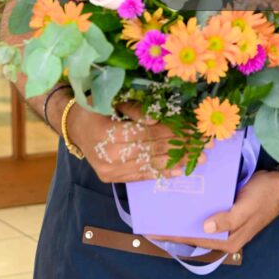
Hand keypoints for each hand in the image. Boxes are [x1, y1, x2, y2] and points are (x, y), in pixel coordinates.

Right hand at [67, 101, 200, 183]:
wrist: (73, 126)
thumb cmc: (93, 107)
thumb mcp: (111, 100)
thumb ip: (134, 109)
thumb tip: (157, 117)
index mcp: (107, 133)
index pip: (148, 133)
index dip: (173, 131)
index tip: (194, 129)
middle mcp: (108, 156)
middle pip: (152, 149)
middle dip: (181, 146)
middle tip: (206, 144)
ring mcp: (110, 170)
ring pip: (150, 165)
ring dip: (177, 161)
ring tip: (200, 158)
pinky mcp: (112, 178)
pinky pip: (140, 176)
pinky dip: (161, 172)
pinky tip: (179, 171)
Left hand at [161, 170, 278, 254]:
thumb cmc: (265, 196)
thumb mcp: (247, 207)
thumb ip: (228, 220)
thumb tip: (205, 228)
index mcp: (228, 241)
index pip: (193, 239)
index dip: (172, 235)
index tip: (152, 230)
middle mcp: (224, 235)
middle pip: (193, 233)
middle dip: (173, 226)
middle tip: (152, 216)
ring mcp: (225, 223)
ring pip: (197, 223)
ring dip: (182, 216)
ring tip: (161, 207)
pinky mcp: (226, 211)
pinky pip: (205, 212)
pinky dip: (193, 207)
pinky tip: (181, 197)